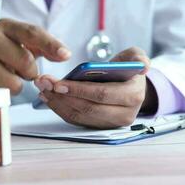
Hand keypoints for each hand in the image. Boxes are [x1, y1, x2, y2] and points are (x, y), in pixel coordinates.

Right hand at [0, 19, 70, 93]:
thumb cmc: (0, 55)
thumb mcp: (21, 45)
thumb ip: (44, 47)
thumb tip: (64, 55)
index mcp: (5, 26)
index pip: (32, 33)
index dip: (51, 44)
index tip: (65, 55)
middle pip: (26, 62)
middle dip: (30, 73)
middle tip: (19, 71)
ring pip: (14, 83)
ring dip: (15, 86)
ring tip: (4, 78)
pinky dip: (0, 95)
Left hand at [34, 47, 155, 128]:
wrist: (129, 87)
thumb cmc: (128, 70)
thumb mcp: (135, 58)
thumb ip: (138, 58)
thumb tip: (142, 66)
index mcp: (133, 96)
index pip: (102, 95)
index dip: (79, 90)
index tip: (58, 83)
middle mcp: (124, 114)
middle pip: (88, 108)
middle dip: (62, 96)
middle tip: (44, 83)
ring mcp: (110, 123)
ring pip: (80, 116)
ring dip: (58, 103)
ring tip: (43, 88)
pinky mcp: (99, 126)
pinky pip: (76, 120)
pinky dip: (60, 109)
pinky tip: (49, 97)